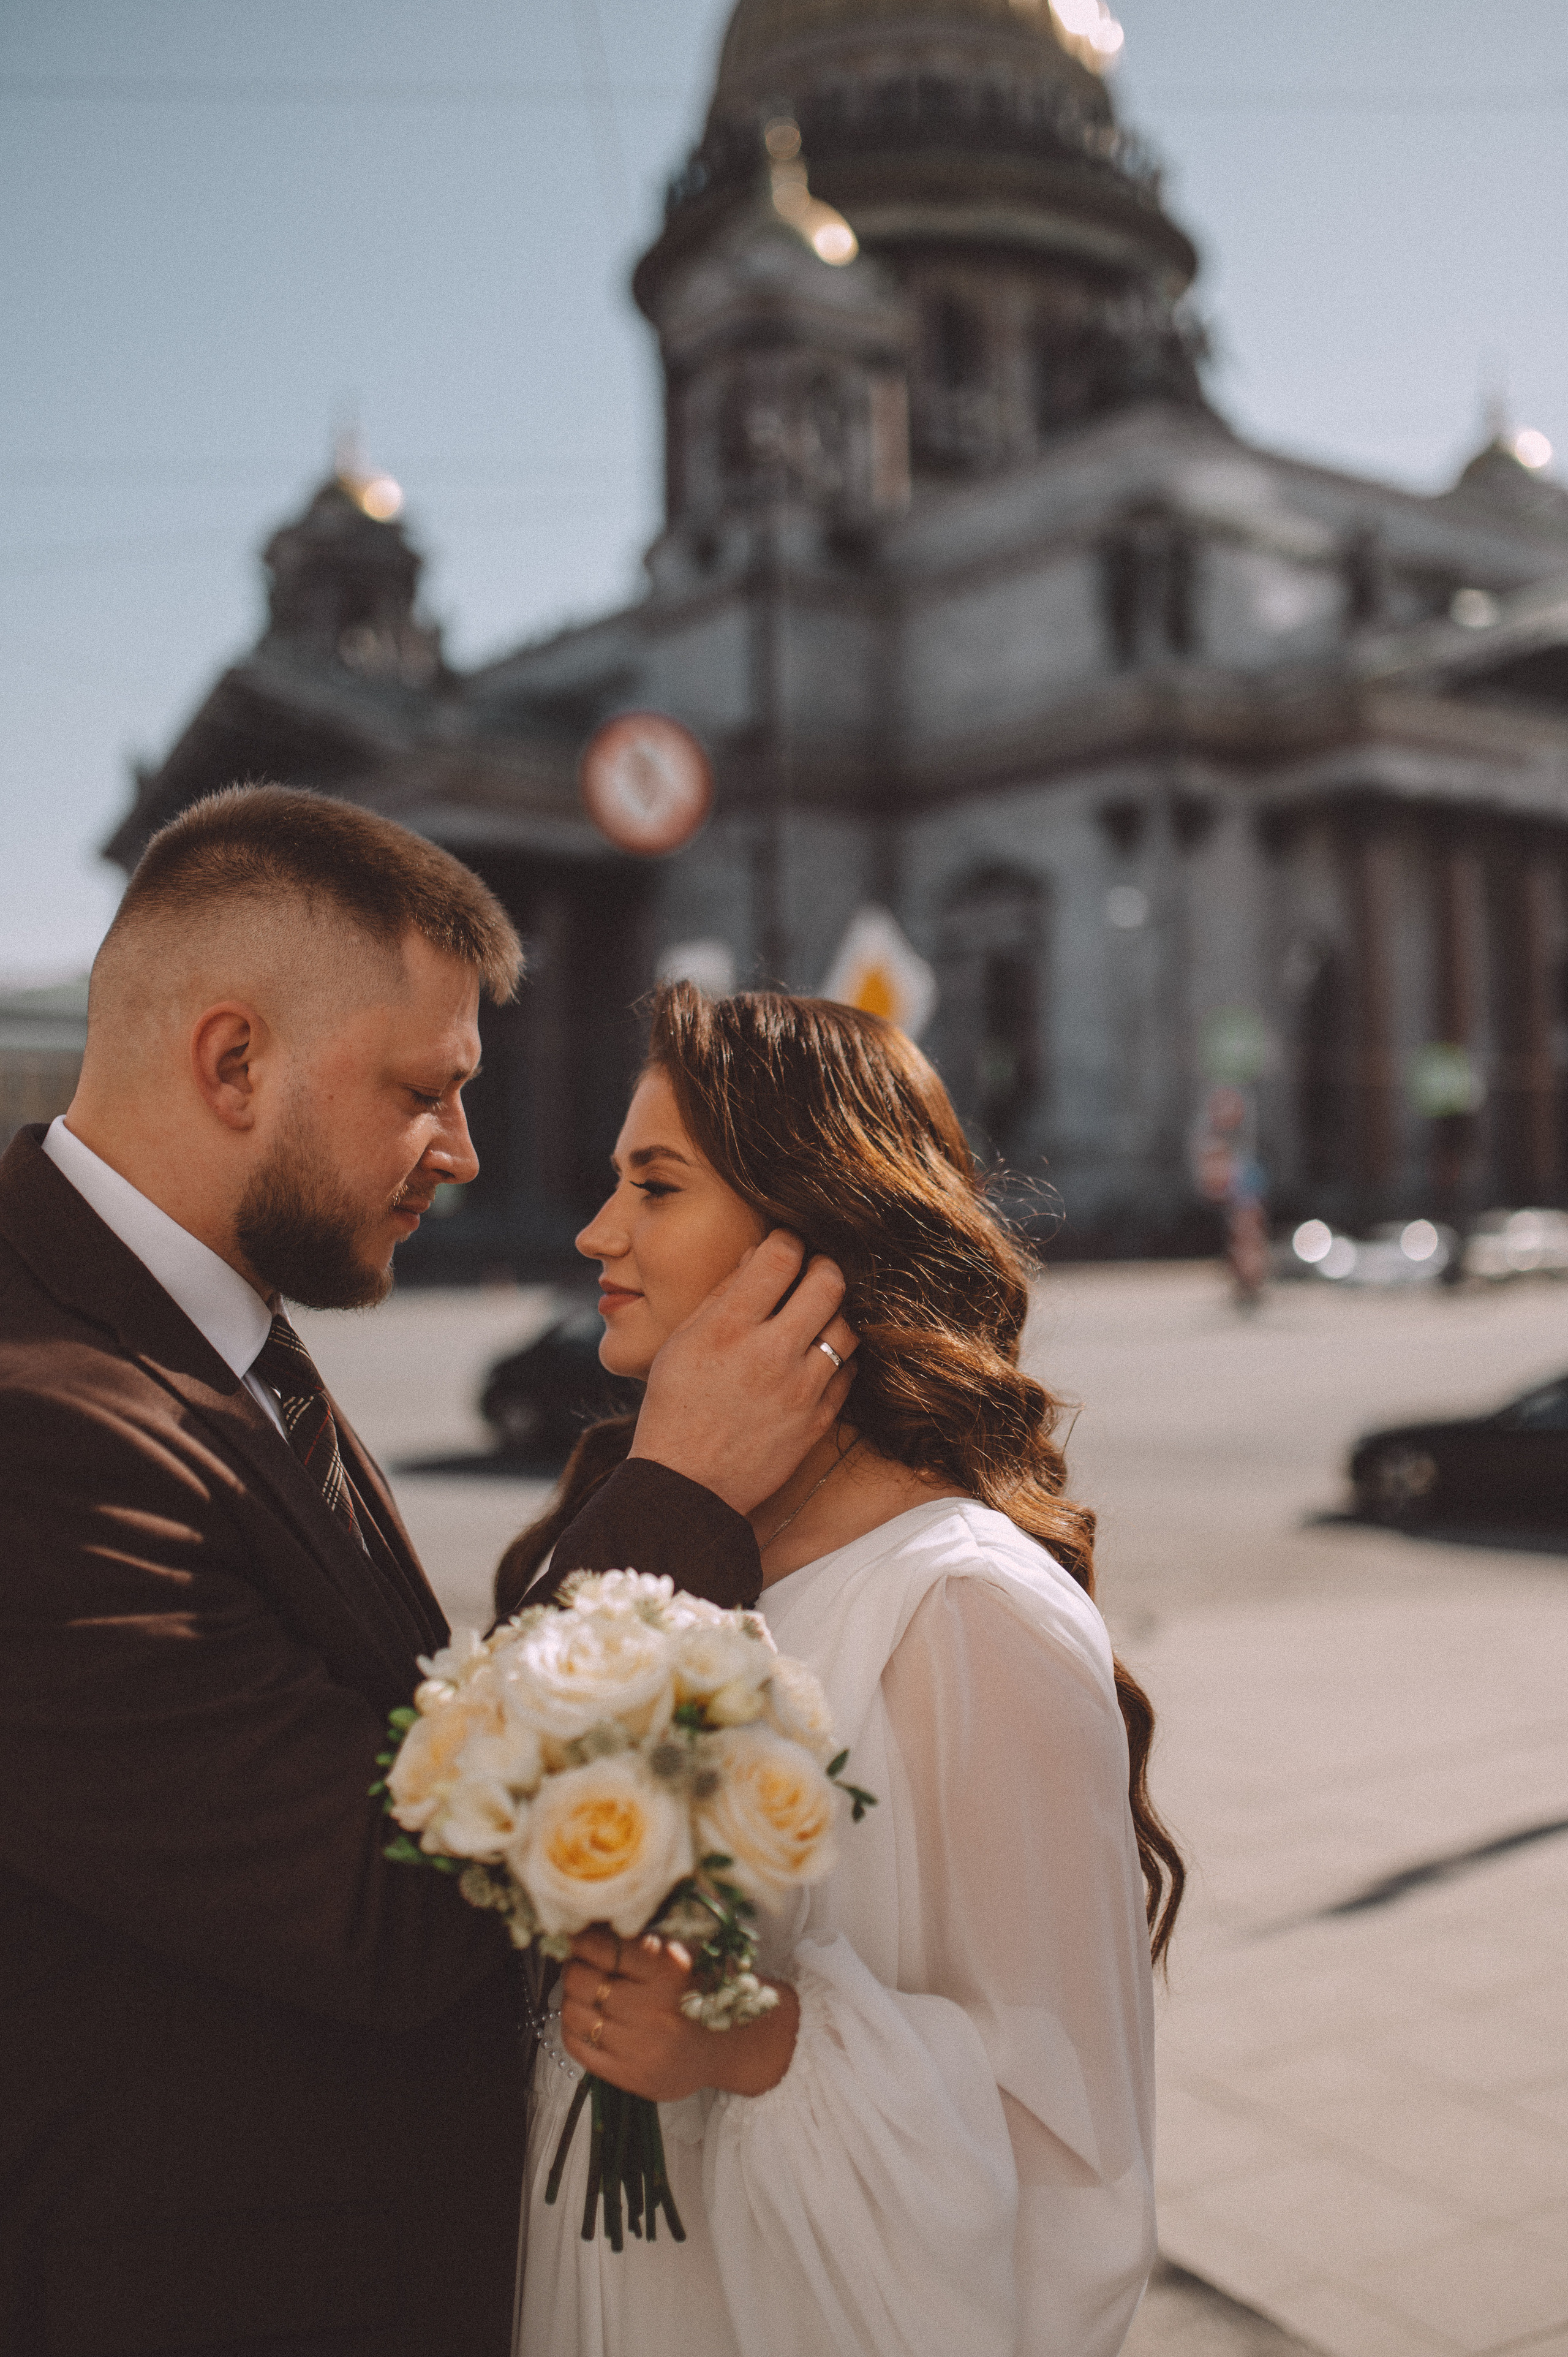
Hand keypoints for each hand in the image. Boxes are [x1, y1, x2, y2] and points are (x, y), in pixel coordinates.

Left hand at [560, 1927, 798, 2101]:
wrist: (727, 2046)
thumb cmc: (699, 1992)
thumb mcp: (679, 1957)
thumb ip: (640, 1944)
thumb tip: (588, 1928)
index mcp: (668, 1972)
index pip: (605, 1949)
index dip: (582, 1940)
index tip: (576, 1937)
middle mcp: (652, 2010)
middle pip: (584, 1981)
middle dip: (574, 1968)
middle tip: (578, 1963)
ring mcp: (639, 2047)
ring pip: (576, 2013)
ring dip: (572, 1997)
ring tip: (582, 1991)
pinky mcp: (629, 2076)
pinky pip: (578, 2048)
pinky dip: (572, 2028)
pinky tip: (585, 2018)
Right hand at [629, 1231, 857, 1514]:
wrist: (686, 1486)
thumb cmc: (674, 1409)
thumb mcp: (681, 1342)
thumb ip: (722, 1295)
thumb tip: (757, 1255)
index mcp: (728, 1327)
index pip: (781, 1256)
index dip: (788, 1239)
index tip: (786, 1244)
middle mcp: (770, 1353)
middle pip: (828, 1282)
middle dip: (823, 1266)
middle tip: (812, 1272)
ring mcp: (800, 1389)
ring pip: (848, 1326)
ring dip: (836, 1312)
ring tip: (817, 1315)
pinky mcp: (818, 1419)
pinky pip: (849, 1371)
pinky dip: (838, 1356)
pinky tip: (818, 1356)